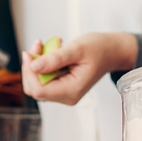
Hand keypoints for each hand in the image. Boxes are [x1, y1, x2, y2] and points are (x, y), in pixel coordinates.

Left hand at [21, 33, 137, 105]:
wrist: (112, 51)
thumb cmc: (100, 49)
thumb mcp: (77, 49)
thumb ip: (55, 58)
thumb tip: (34, 66)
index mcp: (72, 90)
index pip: (39, 89)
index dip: (29, 71)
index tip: (29, 52)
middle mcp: (67, 96)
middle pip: (35, 88)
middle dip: (31, 65)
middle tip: (38, 44)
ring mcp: (64, 92)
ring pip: (37, 82)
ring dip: (36, 62)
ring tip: (44, 44)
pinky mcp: (62, 86)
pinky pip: (44, 78)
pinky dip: (43, 63)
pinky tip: (51, 50)